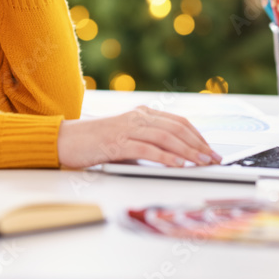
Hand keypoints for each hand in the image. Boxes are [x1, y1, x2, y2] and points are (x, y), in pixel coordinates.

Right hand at [56, 106, 220, 168]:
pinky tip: (177, 164)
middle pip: (176, 128)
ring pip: (165, 137)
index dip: (197, 135)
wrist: (65, 141)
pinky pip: (146, 148)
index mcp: (141, 114)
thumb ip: (149, 145)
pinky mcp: (116, 142)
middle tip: (213, 158)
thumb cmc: (96, 144)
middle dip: (198, 144)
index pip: (178, 122)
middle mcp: (137, 117)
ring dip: (187, 150)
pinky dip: (165, 156)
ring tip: (201, 162)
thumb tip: (177, 159)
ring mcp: (126, 128)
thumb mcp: (128, 141)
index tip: (210, 150)